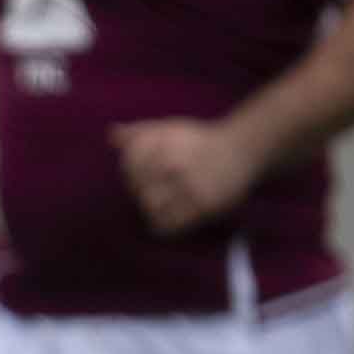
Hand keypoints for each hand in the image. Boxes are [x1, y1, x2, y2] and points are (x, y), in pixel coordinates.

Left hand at [110, 117, 256, 236]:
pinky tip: (167, 220)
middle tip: (149, 194)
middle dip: (138, 192)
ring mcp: (190, 184)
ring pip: (150, 206)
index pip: (129, 163)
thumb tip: (112, 136)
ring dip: (149, 209)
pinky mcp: (203, 205)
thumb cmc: (201, 140)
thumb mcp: (171, 127)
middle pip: (137, 186)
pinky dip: (162, 225)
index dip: (129, 172)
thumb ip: (140, 132)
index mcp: (165, 141)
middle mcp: (176, 161)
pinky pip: (170, 224)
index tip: (137, 176)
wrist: (242, 151)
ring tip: (159, 206)